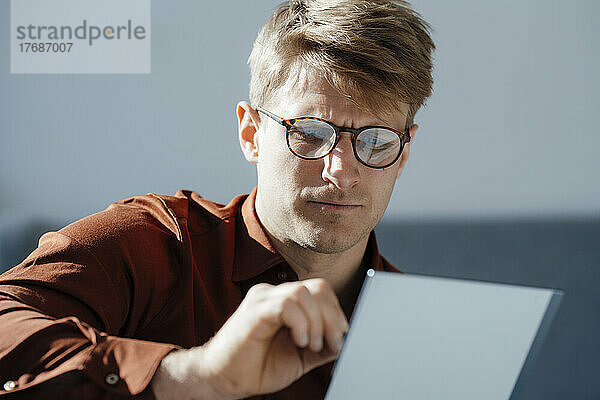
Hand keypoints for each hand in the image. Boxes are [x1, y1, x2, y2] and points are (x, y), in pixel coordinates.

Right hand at [152, 278, 348, 399]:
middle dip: (331, 317)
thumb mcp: (300, 356)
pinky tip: (299, 341)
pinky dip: (301, 323)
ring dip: (316, 322)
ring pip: (304, 292)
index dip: (335, 312)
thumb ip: (323, 346)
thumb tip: (346, 339)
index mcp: (285, 301)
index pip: (321, 290)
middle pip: (317, 287)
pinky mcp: (254, 310)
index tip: (338, 339)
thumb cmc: (257, 366)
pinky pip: (287, 304)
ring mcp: (262, 299)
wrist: (222, 379)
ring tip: (310, 344)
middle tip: (330, 343)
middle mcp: (274, 294)